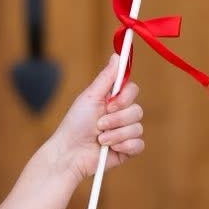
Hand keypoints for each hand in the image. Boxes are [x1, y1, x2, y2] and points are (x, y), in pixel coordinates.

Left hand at [49, 53, 145, 182]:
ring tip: (100, 139)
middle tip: (99, 124)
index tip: (110, 103)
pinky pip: (139, 144)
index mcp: (113, 101)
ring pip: (138, 128)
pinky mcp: (128, 149)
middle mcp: (121, 115)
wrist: (70, 153)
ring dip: (116, 134)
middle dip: (117, 119)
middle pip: (138, 110)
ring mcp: (126, 133)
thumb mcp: (90, 97)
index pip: (133, 91)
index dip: (125, 97)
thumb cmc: (75, 124)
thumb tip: (117, 55)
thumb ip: (106, 77)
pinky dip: (123, 146)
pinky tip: (110, 149)